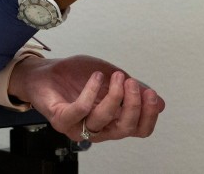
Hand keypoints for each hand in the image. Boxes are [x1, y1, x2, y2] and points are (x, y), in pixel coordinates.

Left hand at [11, 55, 164, 141]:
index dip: (149, 115)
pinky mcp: (61, 119)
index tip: (151, 94)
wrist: (42, 72)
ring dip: (114, 95)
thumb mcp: (108, 76)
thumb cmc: (74, 76)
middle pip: (125, 128)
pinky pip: (81, 110)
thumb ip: (131, 89)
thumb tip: (161, 103)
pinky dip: (91, 92)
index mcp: (111, 121)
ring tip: (115, 76)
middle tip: (131, 83)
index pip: (138, 129)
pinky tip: (96, 77)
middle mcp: (97, 128)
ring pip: (104, 120)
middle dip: (134, 105)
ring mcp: (78, 126)